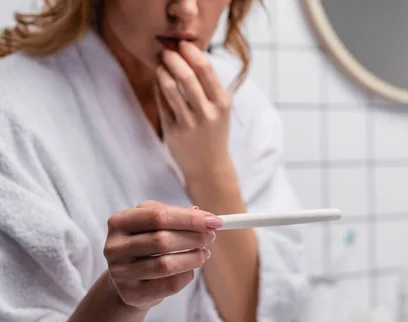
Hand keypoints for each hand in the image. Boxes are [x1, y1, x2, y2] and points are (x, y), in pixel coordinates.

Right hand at [103, 200, 222, 309]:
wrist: (128, 280)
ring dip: (193, 258)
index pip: (157, 216)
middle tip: (211, 237)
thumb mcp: (155, 224)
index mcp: (119, 221)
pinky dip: (186, 276)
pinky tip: (189, 270)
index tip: (215, 221)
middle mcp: (114, 247)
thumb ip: (177, 215)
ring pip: (166, 265)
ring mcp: (119, 272)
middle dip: (194, 238)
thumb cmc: (147, 245)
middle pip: (162, 240)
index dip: (190, 219)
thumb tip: (205, 216)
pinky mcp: (131, 294)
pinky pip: (169, 285)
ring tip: (203, 254)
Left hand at [155, 41, 232, 178]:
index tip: (182, 44)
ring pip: (170, 88)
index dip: (191, 52)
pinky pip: (162, 102)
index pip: (206, 69)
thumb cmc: (214, 132)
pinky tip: (159, 80)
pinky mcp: (174, 131)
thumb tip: (189, 55)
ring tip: (161, 64)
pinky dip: (159, 87)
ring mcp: (190, 123)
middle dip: (173, 58)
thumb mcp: (221, 109)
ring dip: (162, 71)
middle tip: (166, 51)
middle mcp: (208, 113)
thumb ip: (208, 85)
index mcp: (223, 103)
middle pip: (187, 76)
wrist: (209, 166)